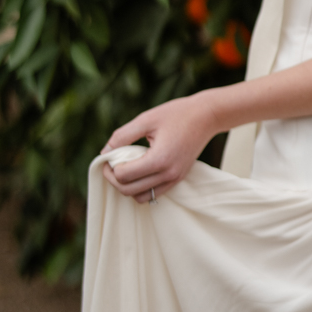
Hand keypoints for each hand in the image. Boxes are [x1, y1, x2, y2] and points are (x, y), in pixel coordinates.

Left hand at [101, 90, 220, 203]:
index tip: (108, 156)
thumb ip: (122, 136)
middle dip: (114, 179)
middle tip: (111, 163)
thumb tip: (104, 152)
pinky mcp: (178, 179)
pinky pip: (153, 194)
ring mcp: (175, 179)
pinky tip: (138, 171)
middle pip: (128, 190)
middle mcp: (168, 174)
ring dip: (127, 186)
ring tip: (125, 168)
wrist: (207, 116)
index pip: (124, 176)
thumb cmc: (176, 114)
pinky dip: (141, 188)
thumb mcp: (146, 119)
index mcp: (159, 159)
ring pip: (140, 197)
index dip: (109, 167)